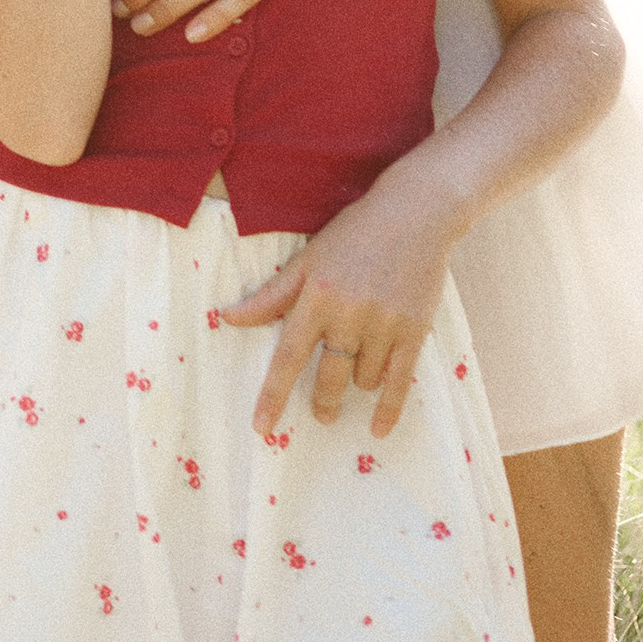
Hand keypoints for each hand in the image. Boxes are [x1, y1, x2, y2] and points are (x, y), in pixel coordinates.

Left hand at [219, 165, 459, 437]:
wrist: (414, 213)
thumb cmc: (353, 234)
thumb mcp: (308, 260)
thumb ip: (271, 296)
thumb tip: (227, 317)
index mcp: (317, 295)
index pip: (289, 355)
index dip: (274, 394)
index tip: (262, 427)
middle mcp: (349, 313)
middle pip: (329, 376)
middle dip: (323, 401)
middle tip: (321, 414)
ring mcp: (385, 323)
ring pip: (363, 378)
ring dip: (357, 382)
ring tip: (357, 364)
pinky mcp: (415, 330)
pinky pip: (399, 382)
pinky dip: (388, 409)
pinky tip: (377, 428)